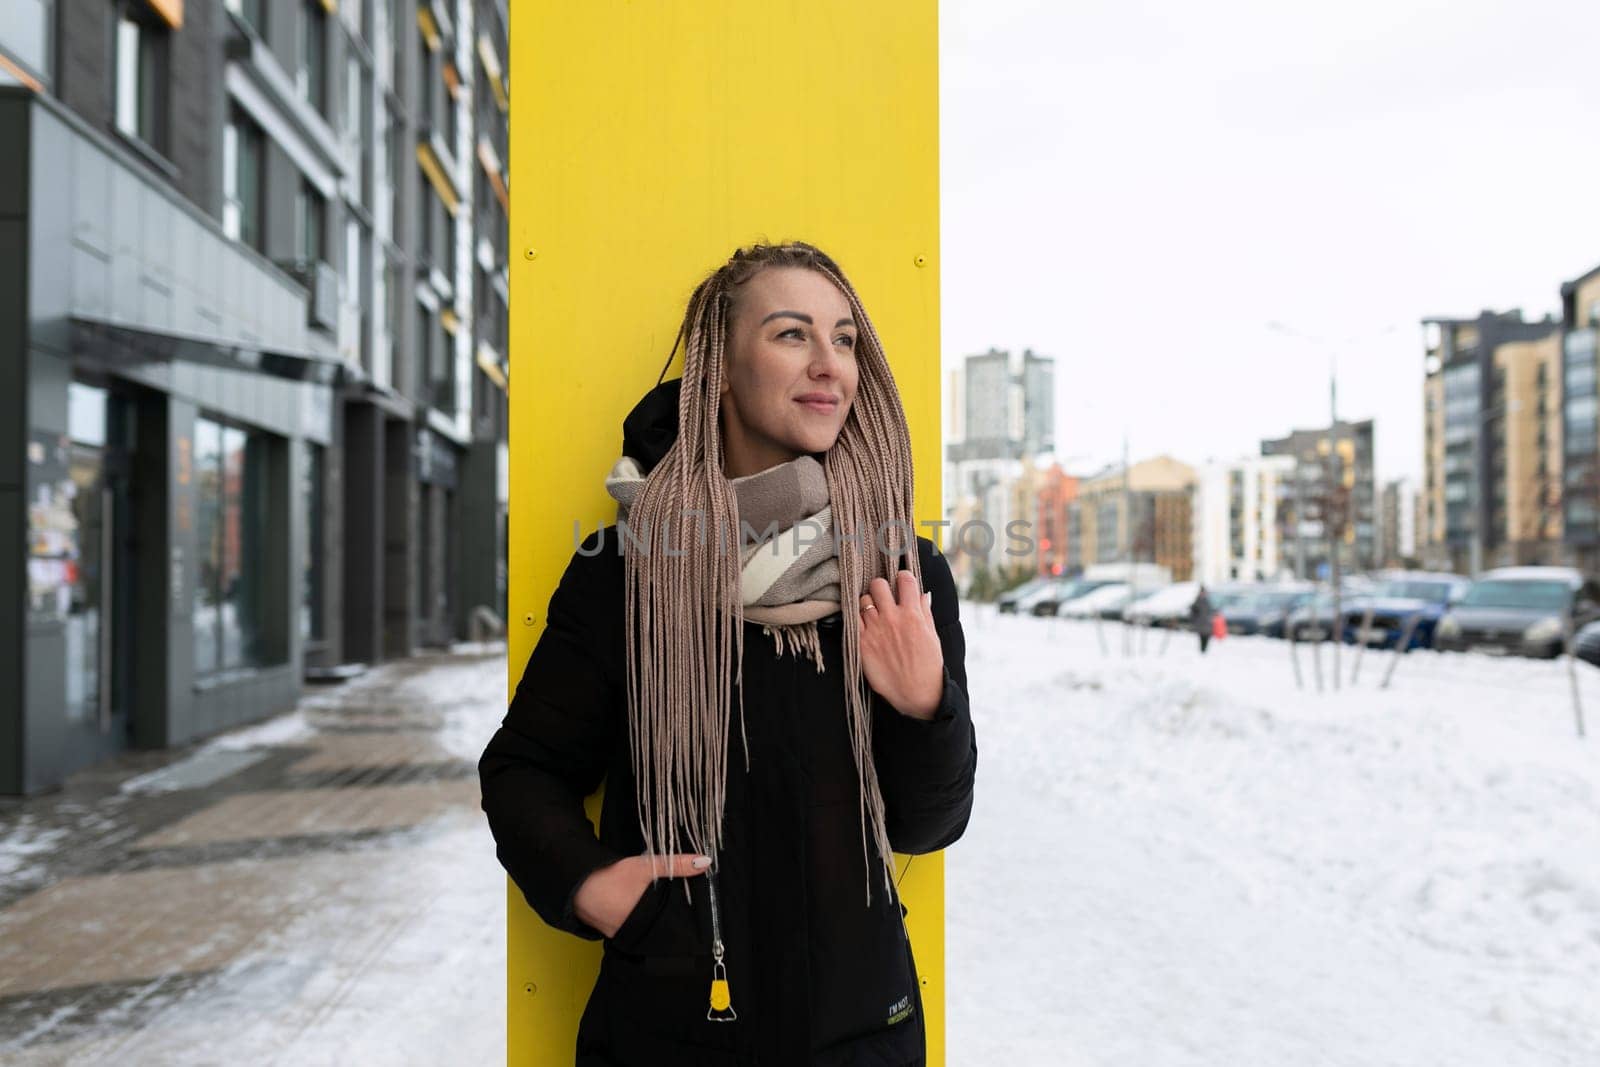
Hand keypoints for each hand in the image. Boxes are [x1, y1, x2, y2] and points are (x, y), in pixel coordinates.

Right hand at [573, 853, 709, 938]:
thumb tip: (704, 862)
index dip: (687, 926)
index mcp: (646, 922)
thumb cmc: (611, 876)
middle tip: (690, 919)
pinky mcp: (614, 932)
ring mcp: (622, 935)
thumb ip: (675, 865)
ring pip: (648, 932)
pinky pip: (634, 930)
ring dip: (657, 924)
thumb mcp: (646, 867)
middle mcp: (635, 934)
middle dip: (673, 925)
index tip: (700, 925)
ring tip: (671, 915)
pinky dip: (641, 923)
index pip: (674, 930)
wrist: (579, 883)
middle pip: (662, 932)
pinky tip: (646, 913)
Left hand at [858, 570, 944, 719]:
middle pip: (878, 584)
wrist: (916, 693)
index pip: (905, 580)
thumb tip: (923, 594)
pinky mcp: (862, 643)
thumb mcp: (932, 636)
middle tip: (883, 597)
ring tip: (873, 613)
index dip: (903, 578)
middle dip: (881, 587)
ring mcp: (875, 630)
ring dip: (868, 603)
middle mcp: (892, 618)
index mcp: (913, 615)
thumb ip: (925, 612)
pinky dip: (857, 618)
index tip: (902, 583)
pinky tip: (864, 624)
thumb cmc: (927, 666)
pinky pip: (852, 619)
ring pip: (863, 600)